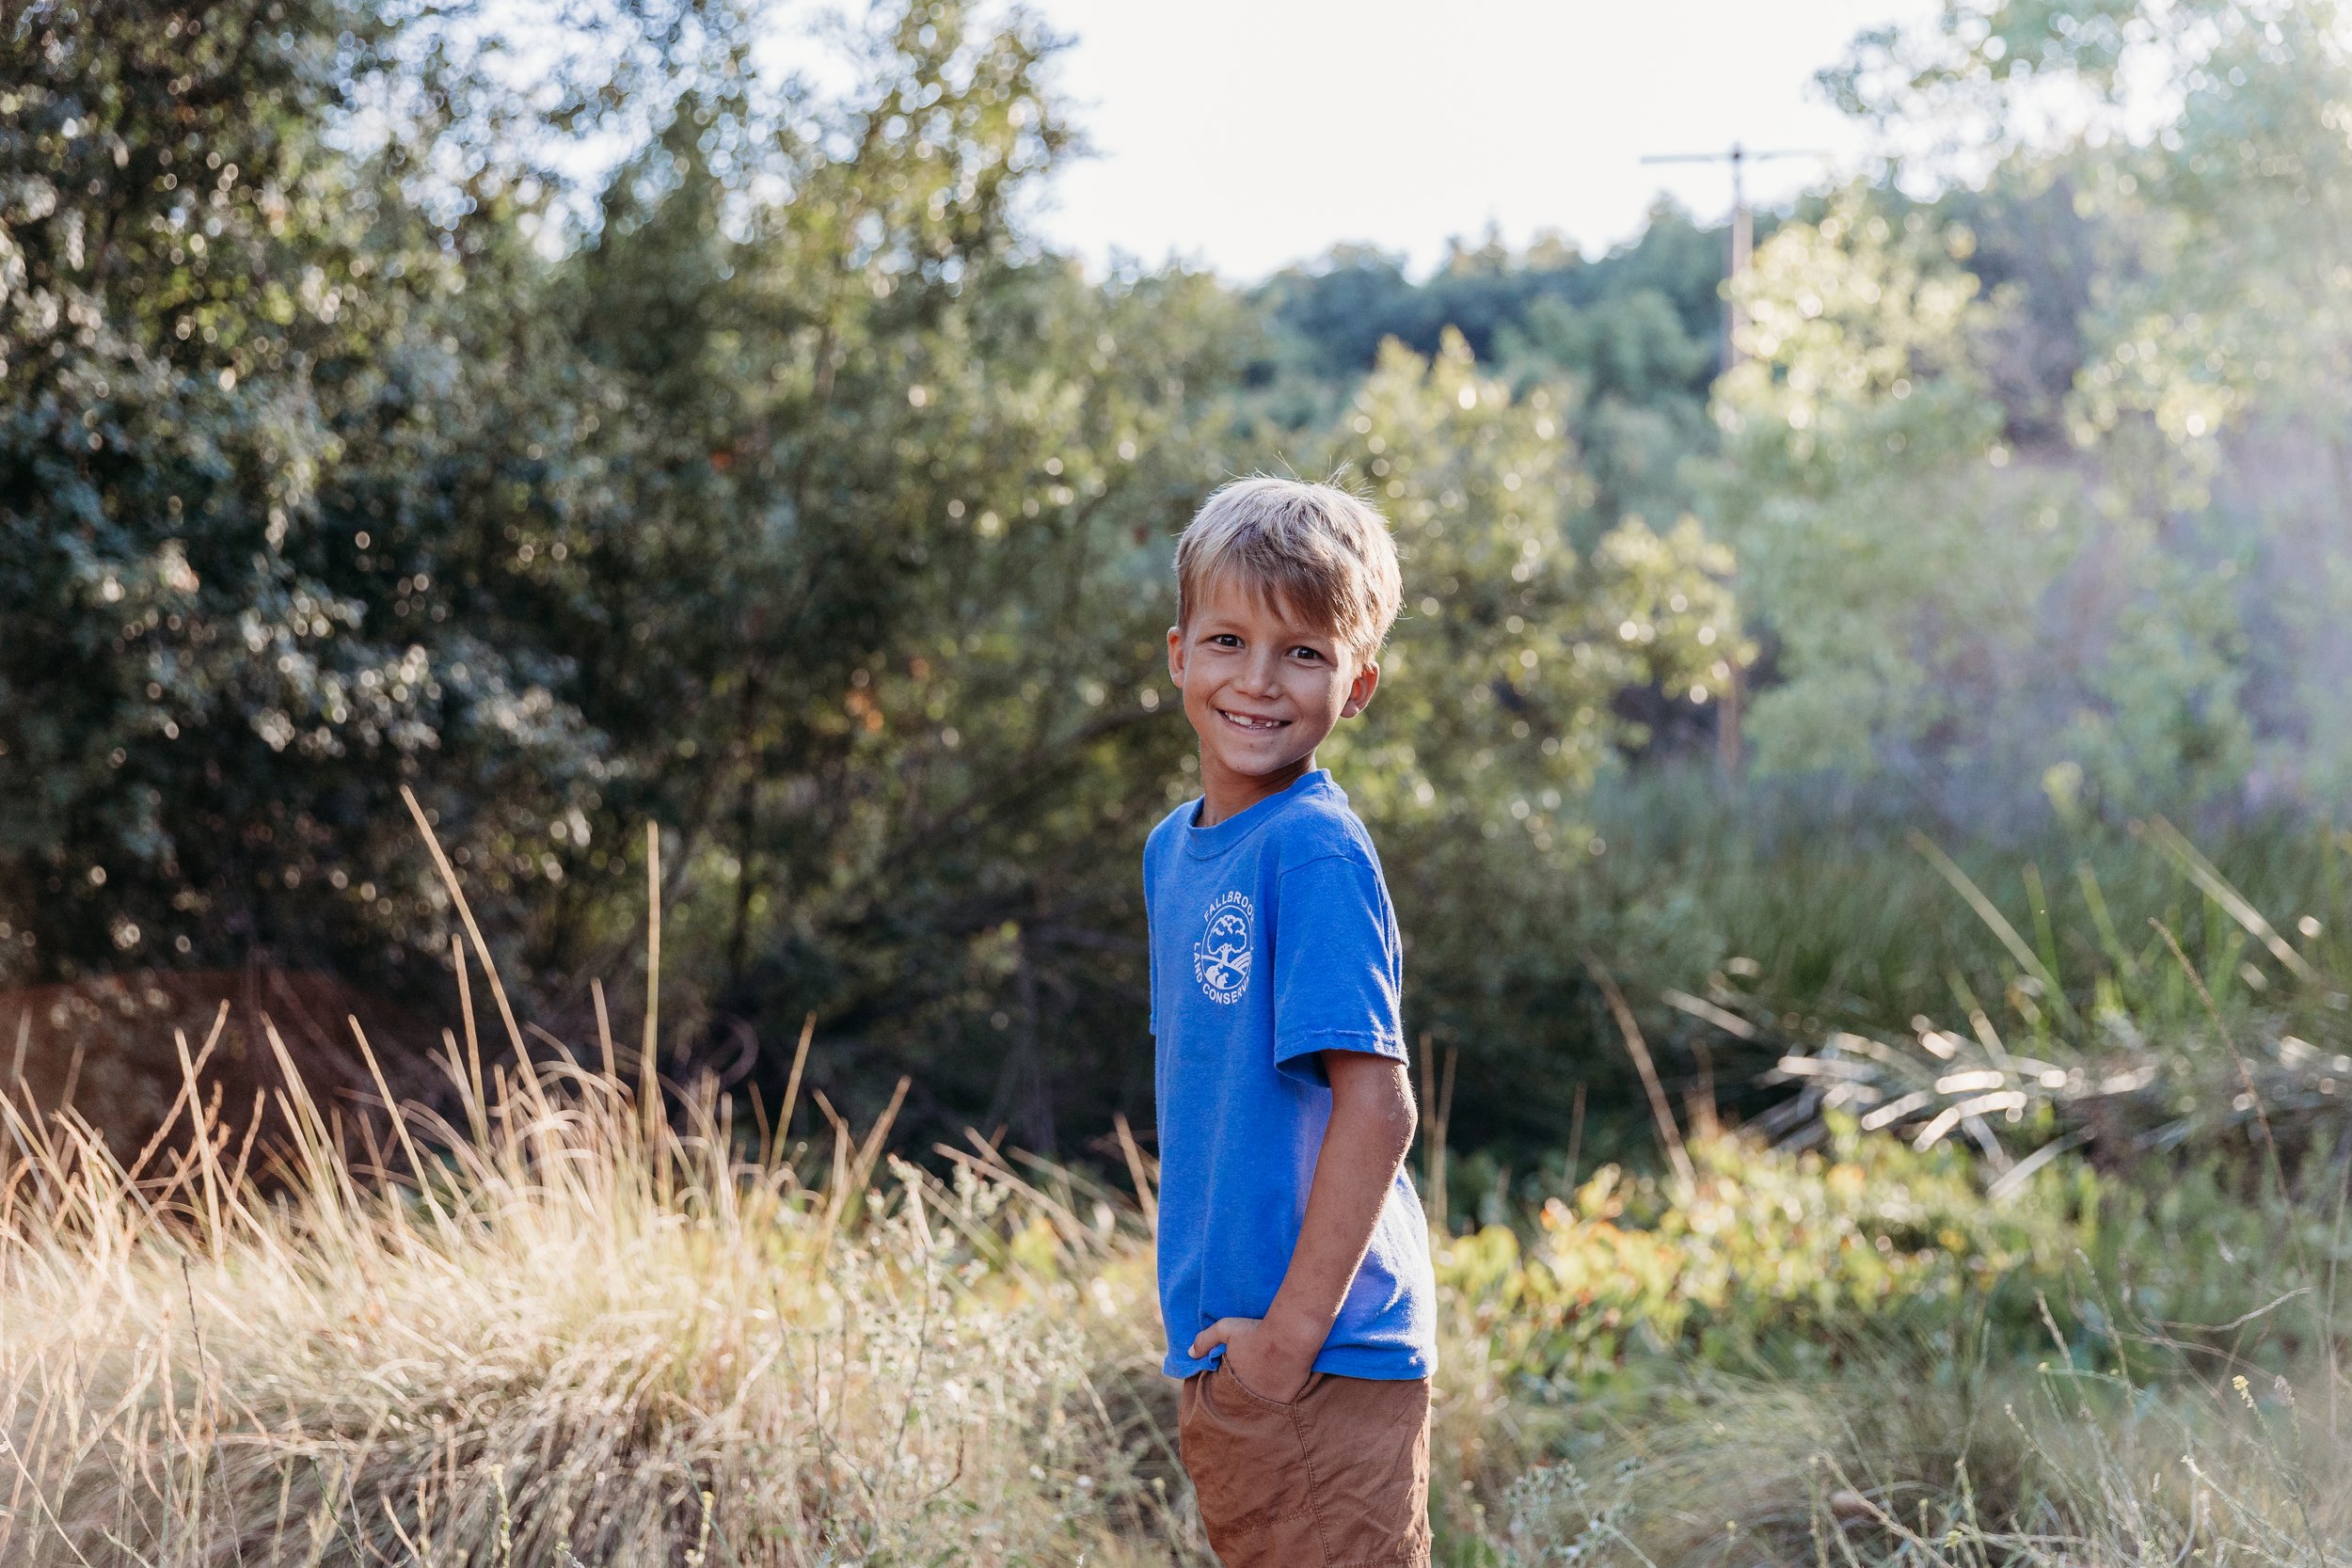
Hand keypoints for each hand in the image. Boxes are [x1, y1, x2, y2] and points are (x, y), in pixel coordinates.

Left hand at [1189, 1315, 1316, 1404]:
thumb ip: (1206, 1339)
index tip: (1231, 1376)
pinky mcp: (1286, 1402)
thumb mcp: (1226, 1329)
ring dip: (1259, 1399)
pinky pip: (1278, 1406)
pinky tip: (1278, 1391)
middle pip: (1240, 1401)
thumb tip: (1190, 1353)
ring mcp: (1268, 1402)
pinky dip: (1277, 1401)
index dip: (1226, 1383)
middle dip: (1241, 1395)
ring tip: (1262, 1389)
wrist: (1290, 1337)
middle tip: (1247, 1385)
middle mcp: (1248, 1397)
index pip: (1222, 1390)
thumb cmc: (1257, 1332)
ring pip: (1259, 1406)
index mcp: (1232, 1381)